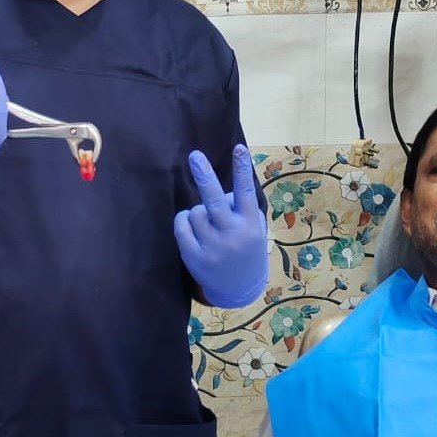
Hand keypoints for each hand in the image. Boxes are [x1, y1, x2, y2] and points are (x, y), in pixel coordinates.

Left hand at [174, 145, 267, 307]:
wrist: (238, 288)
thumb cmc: (246, 249)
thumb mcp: (255, 229)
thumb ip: (242, 208)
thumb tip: (220, 190)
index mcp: (250, 224)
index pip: (246, 192)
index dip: (242, 169)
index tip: (238, 148)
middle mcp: (232, 235)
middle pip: (214, 201)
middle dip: (204, 176)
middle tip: (194, 155)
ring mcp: (213, 247)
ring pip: (195, 212)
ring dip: (198, 212)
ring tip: (208, 224)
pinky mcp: (195, 257)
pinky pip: (181, 226)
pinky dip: (184, 221)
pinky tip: (193, 228)